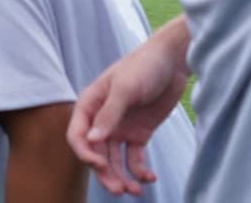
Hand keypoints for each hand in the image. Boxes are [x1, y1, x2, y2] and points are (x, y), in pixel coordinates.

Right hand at [67, 26, 189, 195]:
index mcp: (90, 105)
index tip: (100, 165)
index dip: (85, 153)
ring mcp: (120, 128)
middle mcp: (101, 119)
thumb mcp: (125, 89)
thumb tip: (91, 140)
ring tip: (135, 191)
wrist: (173, 61)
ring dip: (121, 177)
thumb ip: (109, 115)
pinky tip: (149, 178)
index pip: (77, 135)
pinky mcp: (139, 134)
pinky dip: (140, 171)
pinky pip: (135, 158)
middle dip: (104, 173)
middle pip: (96, 153)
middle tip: (118, 190)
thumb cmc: (143, 67)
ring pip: (114, 160)